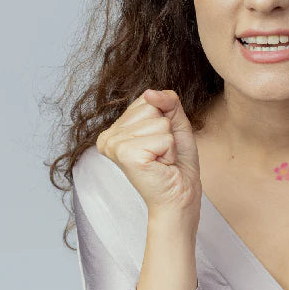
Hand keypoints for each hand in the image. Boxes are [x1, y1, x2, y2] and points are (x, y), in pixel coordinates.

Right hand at [96, 89, 201, 214]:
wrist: (180, 196)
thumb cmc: (176, 163)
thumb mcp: (175, 123)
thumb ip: (167, 101)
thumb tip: (150, 92)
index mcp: (115, 129)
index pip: (147, 99)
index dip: (164, 119)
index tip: (159, 142)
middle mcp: (108, 136)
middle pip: (152, 108)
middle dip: (166, 131)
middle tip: (161, 154)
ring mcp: (115, 146)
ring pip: (160, 122)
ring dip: (168, 142)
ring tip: (161, 160)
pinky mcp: (127, 155)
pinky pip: (164, 137)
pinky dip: (170, 152)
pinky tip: (161, 166)